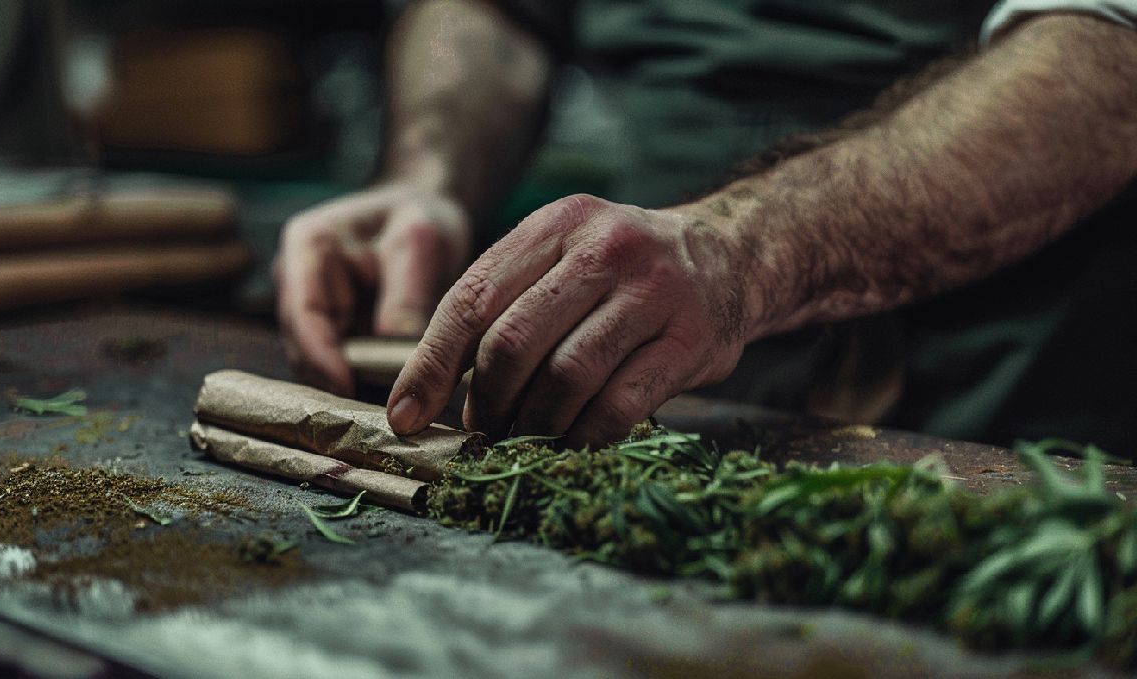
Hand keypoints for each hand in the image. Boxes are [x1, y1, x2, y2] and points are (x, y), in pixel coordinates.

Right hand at [275, 183, 470, 395]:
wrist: (425, 207)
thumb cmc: (420, 215)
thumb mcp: (421, 243)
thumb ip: (407, 298)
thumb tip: (399, 362)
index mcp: (308, 246)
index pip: (302, 312)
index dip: (321, 356)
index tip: (348, 388)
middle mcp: (298, 279)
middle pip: (303, 344)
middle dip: (335, 378)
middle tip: (375, 411)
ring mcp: (312, 305)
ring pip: (319, 361)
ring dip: (349, 384)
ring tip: (388, 407)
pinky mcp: (333, 327)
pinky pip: (340, 363)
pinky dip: (361, 380)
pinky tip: (390, 397)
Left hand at [387, 193, 764, 445]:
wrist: (730, 255)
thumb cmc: (622, 271)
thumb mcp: (561, 257)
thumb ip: (504, 303)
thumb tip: (430, 387)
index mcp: (556, 224)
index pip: (473, 298)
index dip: (431, 364)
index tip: (406, 415)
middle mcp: (605, 248)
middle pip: (514, 342)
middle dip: (487, 401)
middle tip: (483, 429)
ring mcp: (654, 292)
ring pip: (566, 377)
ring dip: (534, 424)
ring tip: (525, 439)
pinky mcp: (692, 339)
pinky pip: (620, 404)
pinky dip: (585, 435)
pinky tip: (573, 442)